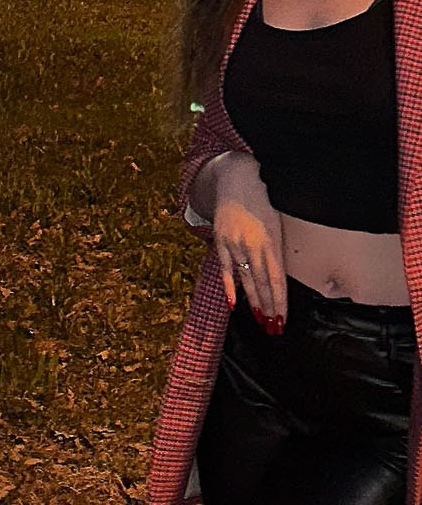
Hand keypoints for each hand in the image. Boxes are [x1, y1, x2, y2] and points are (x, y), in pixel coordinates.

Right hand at [208, 153, 285, 328]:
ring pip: (246, 279)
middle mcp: (252, 245)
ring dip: (254, 301)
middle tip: (274, 328)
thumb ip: (278, 247)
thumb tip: (282, 275)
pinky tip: (234, 304)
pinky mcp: (221, 240)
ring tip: (261, 320)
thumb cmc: (264, 198)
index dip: (280, 302)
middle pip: (262, 283)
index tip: (283, 320)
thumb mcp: (278, 221)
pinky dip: (229, 286)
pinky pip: (225, 268)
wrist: (237, 176)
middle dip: (269, 307)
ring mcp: (234, 243)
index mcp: (270, 240)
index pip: (276, 279)